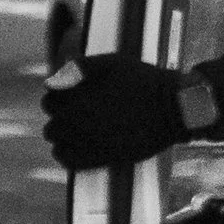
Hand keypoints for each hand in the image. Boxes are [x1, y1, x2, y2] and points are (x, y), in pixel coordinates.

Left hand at [42, 52, 189, 169]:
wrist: (174, 109)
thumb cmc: (145, 81)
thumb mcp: (113, 62)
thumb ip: (80, 67)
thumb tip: (55, 76)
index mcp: (78, 97)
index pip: (49, 97)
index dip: (60, 94)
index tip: (73, 95)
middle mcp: (78, 121)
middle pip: (51, 122)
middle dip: (61, 117)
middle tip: (79, 114)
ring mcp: (89, 141)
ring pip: (56, 142)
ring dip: (63, 136)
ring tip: (79, 131)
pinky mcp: (101, 158)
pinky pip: (68, 160)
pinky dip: (66, 155)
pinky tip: (78, 148)